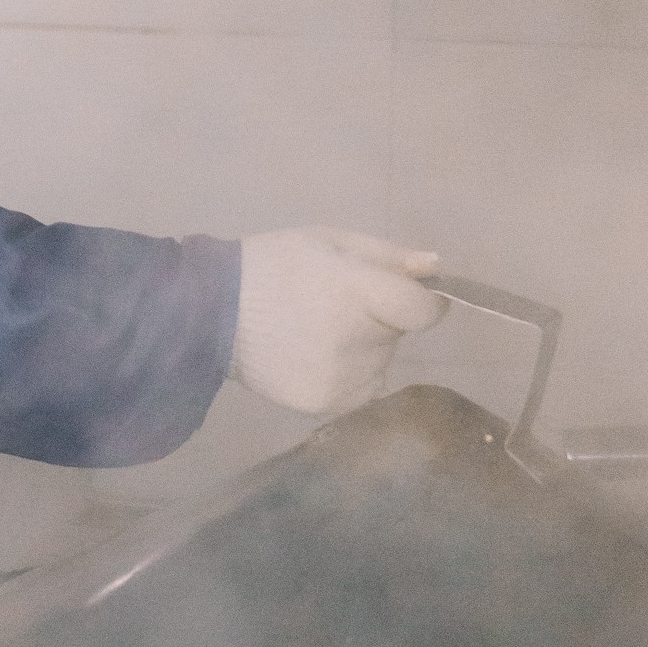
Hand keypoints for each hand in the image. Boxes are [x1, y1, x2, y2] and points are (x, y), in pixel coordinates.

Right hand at [228, 228, 446, 416]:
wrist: (211, 311)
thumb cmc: (274, 265)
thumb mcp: (330, 241)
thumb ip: (387, 256)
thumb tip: (436, 268)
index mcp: (358, 292)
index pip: (423, 311)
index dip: (423, 301)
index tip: (406, 295)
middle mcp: (355, 341)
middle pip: (396, 335)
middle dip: (379, 319)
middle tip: (334, 305)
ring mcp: (340, 379)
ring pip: (380, 365)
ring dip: (363, 350)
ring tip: (316, 332)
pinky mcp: (324, 405)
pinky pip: (359, 389)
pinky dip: (347, 375)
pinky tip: (311, 357)